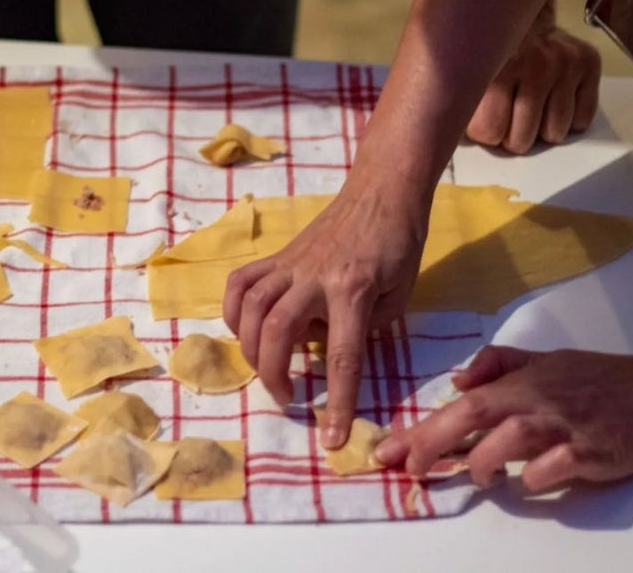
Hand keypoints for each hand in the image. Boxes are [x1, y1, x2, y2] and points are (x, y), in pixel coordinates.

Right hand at [223, 172, 426, 448]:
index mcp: (353, 291)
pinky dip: (234, 309)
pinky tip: (244, 328)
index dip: (338, 403)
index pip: (342, 357)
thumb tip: (325, 346)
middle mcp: (314, 278)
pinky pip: (241, 281)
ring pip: (252, 307)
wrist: (380, 194)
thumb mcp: (398, 296)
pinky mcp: (278, 255)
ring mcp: (290, 264)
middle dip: (274, 374)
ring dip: (250, 348)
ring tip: (264, 368)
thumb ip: (363, 329)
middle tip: (286, 398)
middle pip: (278, 332)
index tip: (332, 439)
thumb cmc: (398, 246)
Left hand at [375, 345, 632, 490]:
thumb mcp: (542, 359)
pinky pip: (555, 467)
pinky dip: (536, 476)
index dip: (424, 425)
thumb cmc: (591, 376)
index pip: (461, 403)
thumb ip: (496, 364)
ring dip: (484, 462)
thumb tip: (457, 381)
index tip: (393, 447)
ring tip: (478, 475)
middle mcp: (534, 402)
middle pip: (474, 417)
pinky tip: (526, 480)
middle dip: (434, 442)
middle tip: (408, 466)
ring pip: (510, 442)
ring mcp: (562, 427)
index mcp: (518, 383)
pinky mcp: (591, 452)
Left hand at [467, 6, 600, 154]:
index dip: (486, 133)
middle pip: (522, 140)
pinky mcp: (588, 62)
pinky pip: (582, 120)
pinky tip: (554, 99)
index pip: (490, 132)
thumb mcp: (460, 73)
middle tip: (510, 117)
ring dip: (541, 130)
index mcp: (494, 68)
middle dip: (512, 137)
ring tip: (532, 107)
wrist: (521, 15)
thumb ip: (453, 105)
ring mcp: (564, 63)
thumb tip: (443, 141)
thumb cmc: (488, 56)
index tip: (486, 120)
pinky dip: (568, 120)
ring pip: (555, 133)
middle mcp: (534, 63)